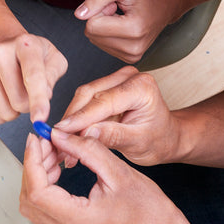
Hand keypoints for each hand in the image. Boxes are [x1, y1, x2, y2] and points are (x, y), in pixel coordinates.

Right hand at [0, 32, 67, 125]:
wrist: (5, 45)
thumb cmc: (33, 55)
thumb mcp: (54, 59)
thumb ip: (53, 76)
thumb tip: (44, 95)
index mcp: (25, 45)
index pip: (32, 76)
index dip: (38, 100)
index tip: (40, 119)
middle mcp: (0, 53)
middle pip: (18, 101)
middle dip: (29, 104)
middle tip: (29, 90)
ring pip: (5, 111)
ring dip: (15, 109)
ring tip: (16, 90)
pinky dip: (2, 112)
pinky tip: (4, 95)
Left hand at [19, 129, 198, 223]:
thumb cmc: (151, 213)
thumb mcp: (121, 173)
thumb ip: (88, 151)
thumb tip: (61, 136)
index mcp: (81, 221)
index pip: (38, 191)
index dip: (32, 161)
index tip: (37, 139)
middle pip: (29, 200)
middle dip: (33, 167)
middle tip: (46, 143)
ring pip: (33, 208)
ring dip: (37, 178)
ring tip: (54, 154)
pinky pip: (45, 213)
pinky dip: (44, 190)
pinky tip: (58, 171)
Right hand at [54, 66, 180, 165]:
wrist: (166, 137)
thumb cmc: (159, 140)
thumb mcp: (139, 143)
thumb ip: (113, 136)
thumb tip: (86, 133)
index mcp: (141, 87)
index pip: (103, 101)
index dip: (79, 118)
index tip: (60, 132)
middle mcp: (128, 77)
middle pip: (89, 95)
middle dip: (72, 120)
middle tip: (57, 142)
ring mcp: (117, 80)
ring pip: (83, 97)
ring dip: (71, 121)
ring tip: (63, 145)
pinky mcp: (107, 87)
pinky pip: (85, 102)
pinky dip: (76, 120)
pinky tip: (71, 137)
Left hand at [75, 0, 177, 62]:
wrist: (165, 6)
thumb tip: (78, 15)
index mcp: (133, 30)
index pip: (92, 25)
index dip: (100, 9)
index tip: (115, 4)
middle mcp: (133, 48)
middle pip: (92, 34)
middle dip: (100, 18)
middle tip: (118, 11)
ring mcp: (132, 56)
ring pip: (95, 40)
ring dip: (104, 26)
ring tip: (122, 18)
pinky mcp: (129, 58)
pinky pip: (102, 45)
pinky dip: (109, 34)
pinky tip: (123, 26)